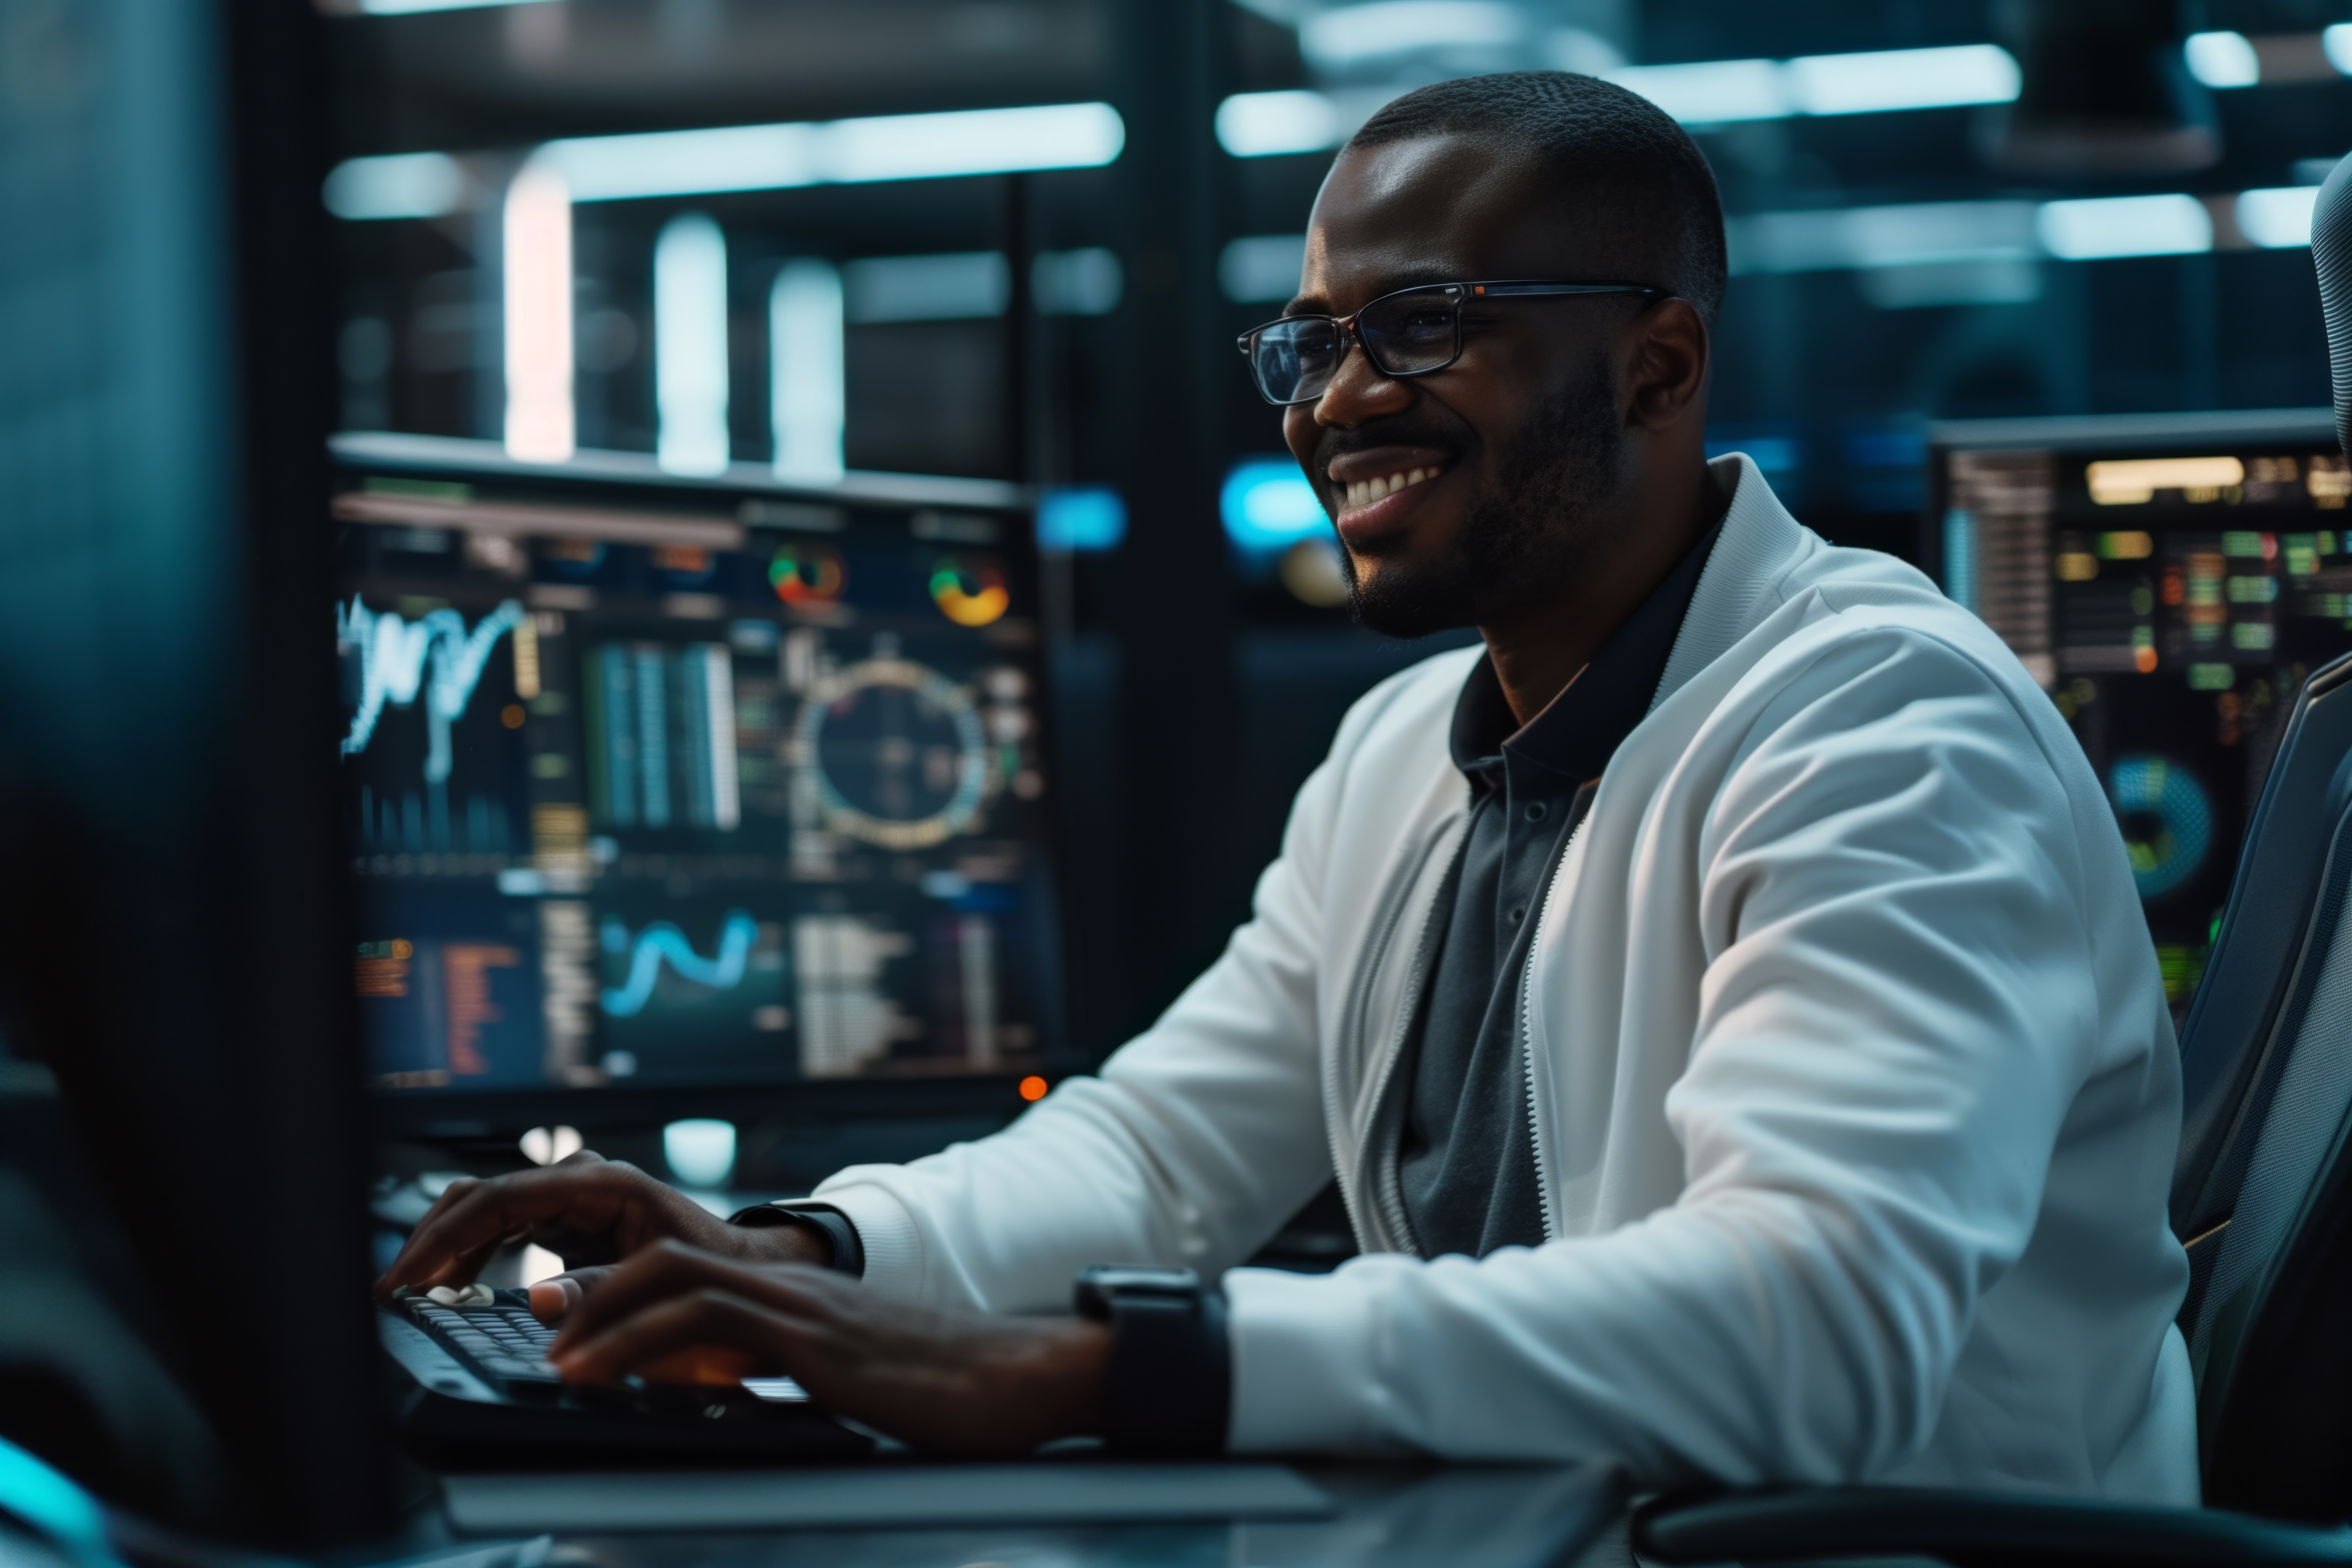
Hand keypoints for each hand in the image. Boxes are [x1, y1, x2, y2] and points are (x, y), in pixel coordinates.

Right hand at [377, 1150, 825, 1294]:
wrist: (734, 1262)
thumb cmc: (704, 1265)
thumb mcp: (656, 1279)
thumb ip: (599, 1289)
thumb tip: (540, 1299)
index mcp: (599, 1184)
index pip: (498, 1199)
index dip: (445, 1237)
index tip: (408, 1276)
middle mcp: (577, 1180)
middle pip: (480, 1196)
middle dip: (432, 1239)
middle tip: (395, 1290)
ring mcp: (568, 1195)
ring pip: (484, 1208)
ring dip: (446, 1247)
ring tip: (414, 1292)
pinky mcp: (564, 1215)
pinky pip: (501, 1224)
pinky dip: (471, 1252)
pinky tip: (451, 1284)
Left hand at [543, 1239, 1109, 1454]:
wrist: (1021, 1380)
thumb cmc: (949, 1393)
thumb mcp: (853, 1383)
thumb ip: (799, 1377)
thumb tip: (741, 1400)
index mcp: (799, 1299)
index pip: (690, 1268)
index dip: (621, 1291)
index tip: (569, 1329)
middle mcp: (794, 1289)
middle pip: (667, 1256)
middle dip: (593, 1291)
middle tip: (540, 1336)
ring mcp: (805, 1308)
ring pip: (678, 1278)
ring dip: (604, 1318)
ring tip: (555, 1363)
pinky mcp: (816, 1341)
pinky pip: (713, 1323)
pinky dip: (645, 1343)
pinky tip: (612, 1377)